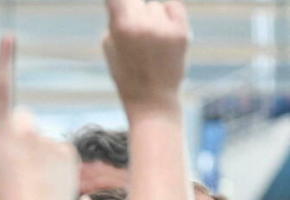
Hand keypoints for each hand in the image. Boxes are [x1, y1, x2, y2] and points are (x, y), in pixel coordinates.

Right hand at [0, 37, 78, 199]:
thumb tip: (11, 142)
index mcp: (0, 134)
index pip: (2, 91)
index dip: (5, 63)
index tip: (9, 37)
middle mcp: (26, 129)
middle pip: (22, 123)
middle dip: (20, 140)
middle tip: (17, 172)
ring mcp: (48, 139)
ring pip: (41, 143)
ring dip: (37, 160)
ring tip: (34, 187)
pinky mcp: (67, 151)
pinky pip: (58, 155)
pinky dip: (54, 169)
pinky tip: (49, 187)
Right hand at [103, 0, 189, 115]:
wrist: (151, 99)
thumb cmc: (126, 73)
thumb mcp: (110, 47)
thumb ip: (115, 20)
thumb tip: (125, 2)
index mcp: (120, 28)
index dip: (116, 1)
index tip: (117, 5)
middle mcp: (143, 24)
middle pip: (136, 0)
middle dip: (133, 11)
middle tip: (134, 33)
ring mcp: (164, 27)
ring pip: (155, 5)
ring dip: (152, 16)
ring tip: (150, 41)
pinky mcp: (181, 31)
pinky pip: (173, 6)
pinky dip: (168, 14)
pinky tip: (164, 32)